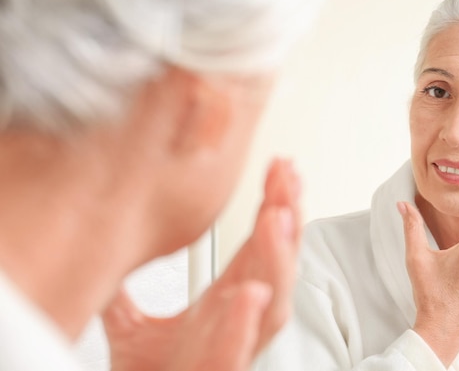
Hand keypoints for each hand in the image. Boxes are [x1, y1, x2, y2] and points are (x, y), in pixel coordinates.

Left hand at [102, 158, 301, 370]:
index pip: (262, 244)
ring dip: (279, 260)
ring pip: (273, 304)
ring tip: (278, 218)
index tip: (281, 169)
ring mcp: (235, 345)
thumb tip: (107, 249)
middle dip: (287, 217)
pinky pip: (236, 352)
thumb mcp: (134, 323)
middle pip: (277, 262)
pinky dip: (244, 324)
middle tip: (289, 177)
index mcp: (229, 297)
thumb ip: (125, 288)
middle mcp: (241, 317)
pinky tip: (251, 293)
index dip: (276, 205)